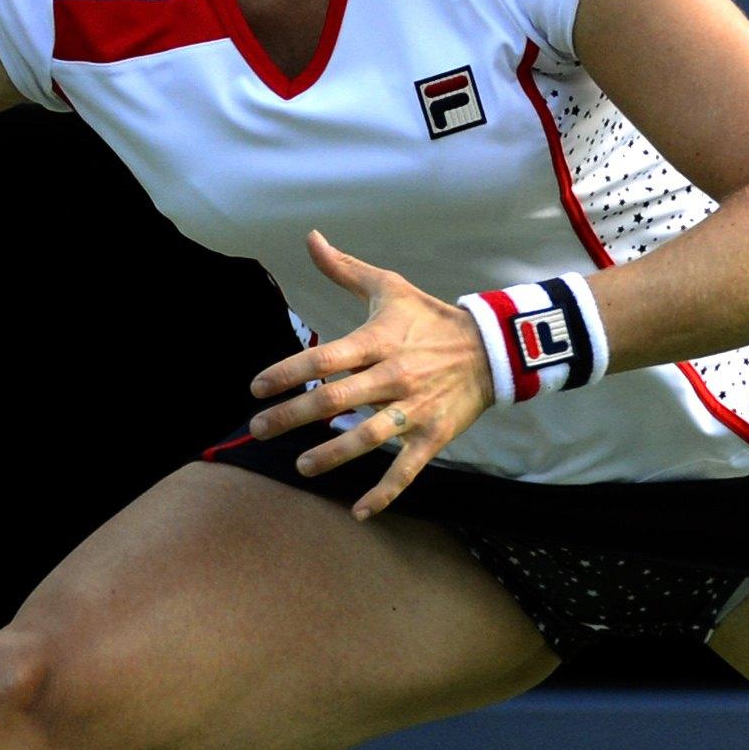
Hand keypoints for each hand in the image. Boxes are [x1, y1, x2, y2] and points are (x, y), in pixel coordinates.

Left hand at [244, 229, 497, 520]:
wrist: (491, 347)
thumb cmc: (431, 317)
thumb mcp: (390, 287)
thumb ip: (345, 269)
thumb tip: (310, 238)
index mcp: (379, 341)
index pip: (325, 358)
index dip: (287, 373)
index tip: (257, 388)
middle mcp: (393, 376)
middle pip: (336, 399)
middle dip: (293, 416)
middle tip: (259, 429)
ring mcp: (414, 409)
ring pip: (367, 437)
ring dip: (331, 455)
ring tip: (300, 466)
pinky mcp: (433, 436)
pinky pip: (405, 469)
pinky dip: (384, 493)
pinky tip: (358, 511)